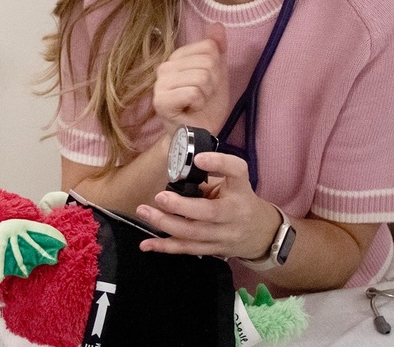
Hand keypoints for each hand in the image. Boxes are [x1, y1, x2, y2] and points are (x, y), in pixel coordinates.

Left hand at [134, 151, 278, 259]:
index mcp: (241, 189)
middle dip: (181, 206)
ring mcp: (224, 235)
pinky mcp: (214, 249)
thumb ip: (208, 178)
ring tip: (144, 212)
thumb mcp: (233, 184)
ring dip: (165, 223)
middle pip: (209, 212)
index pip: (236, 171)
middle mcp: (235, 212)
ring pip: (193, 233)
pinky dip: (165, 247)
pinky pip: (187, 249)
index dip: (219, 163)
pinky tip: (146, 244)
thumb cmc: (240, 201)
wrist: (263, 233)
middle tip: (160, 197)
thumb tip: (175, 175)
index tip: (198, 158)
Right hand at [153, 22, 229, 133]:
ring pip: (201, 77)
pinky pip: (193, 92)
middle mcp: (164, 67)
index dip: (217, 68)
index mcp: (176, 58)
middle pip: (207, 62)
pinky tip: (190, 110)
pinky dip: (198, 104)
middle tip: (202, 97)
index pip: (209, 47)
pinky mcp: (160, 100)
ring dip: (206, 95)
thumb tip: (216, 24)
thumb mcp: (218, 74)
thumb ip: (217, 48)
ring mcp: (160, 84)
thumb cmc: (206, 107)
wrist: (199, 135)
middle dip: (213, 83)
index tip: (208, 84)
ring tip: (196, 104)